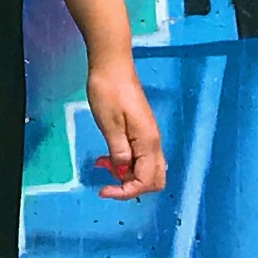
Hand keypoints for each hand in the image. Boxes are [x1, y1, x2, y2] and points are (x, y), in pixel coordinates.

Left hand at [85, 55, 165, 196]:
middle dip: (132, 186)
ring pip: (147, 169)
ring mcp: (149, 136)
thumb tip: (123, 172)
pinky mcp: (142, 131)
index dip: (126, 192)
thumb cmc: (108, 91)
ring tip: (103, 165)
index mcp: (148, 142)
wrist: (111, 65)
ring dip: (128, 175)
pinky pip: (140, 157)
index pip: (147, 181)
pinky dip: (126, 163)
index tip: (104, 190)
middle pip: (154, 179)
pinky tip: (108, 156)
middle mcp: (153, 142)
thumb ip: (118, 151)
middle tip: (107, 178)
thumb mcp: (109, 124)